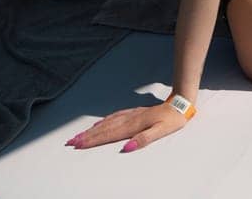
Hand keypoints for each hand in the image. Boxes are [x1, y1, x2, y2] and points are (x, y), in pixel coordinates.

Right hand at [67, 101, 186, 153]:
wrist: (181, 103)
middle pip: (103, 129)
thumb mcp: (162, 131)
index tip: (78, 145)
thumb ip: (144, 139)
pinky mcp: (134, 113)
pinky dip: (103, 122)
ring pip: (107, 123)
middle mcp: (129, 119)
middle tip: (70, 142)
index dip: (93, 141)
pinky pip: (114, 117)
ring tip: (79, 135)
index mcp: (134, 125)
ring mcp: (131, 115)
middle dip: (86, 136)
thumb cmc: (173, 120)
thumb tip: (127, 147)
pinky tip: (98, 124)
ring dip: (92, 130)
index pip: (109, 135)